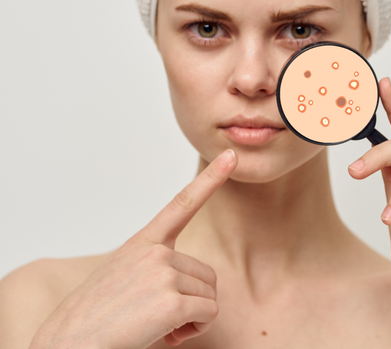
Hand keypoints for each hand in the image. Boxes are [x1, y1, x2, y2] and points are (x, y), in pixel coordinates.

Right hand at [30, 149, 237, 348]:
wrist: (64, 345)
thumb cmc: (96, 319)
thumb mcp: (124, 279)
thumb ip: (158, 270)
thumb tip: (196, 289)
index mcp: (143, 242)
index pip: (183, 203)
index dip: (211, 178)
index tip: (230, 156)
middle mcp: (155, 251)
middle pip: (206, 274)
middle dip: (192, 300)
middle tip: (158, 316)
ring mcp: (162, 272)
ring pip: (209, 296)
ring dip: (191, 318)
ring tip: (155, 325)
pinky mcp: (170, 300)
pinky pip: (207, 314)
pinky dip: (193, 330)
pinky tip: (164, 334)